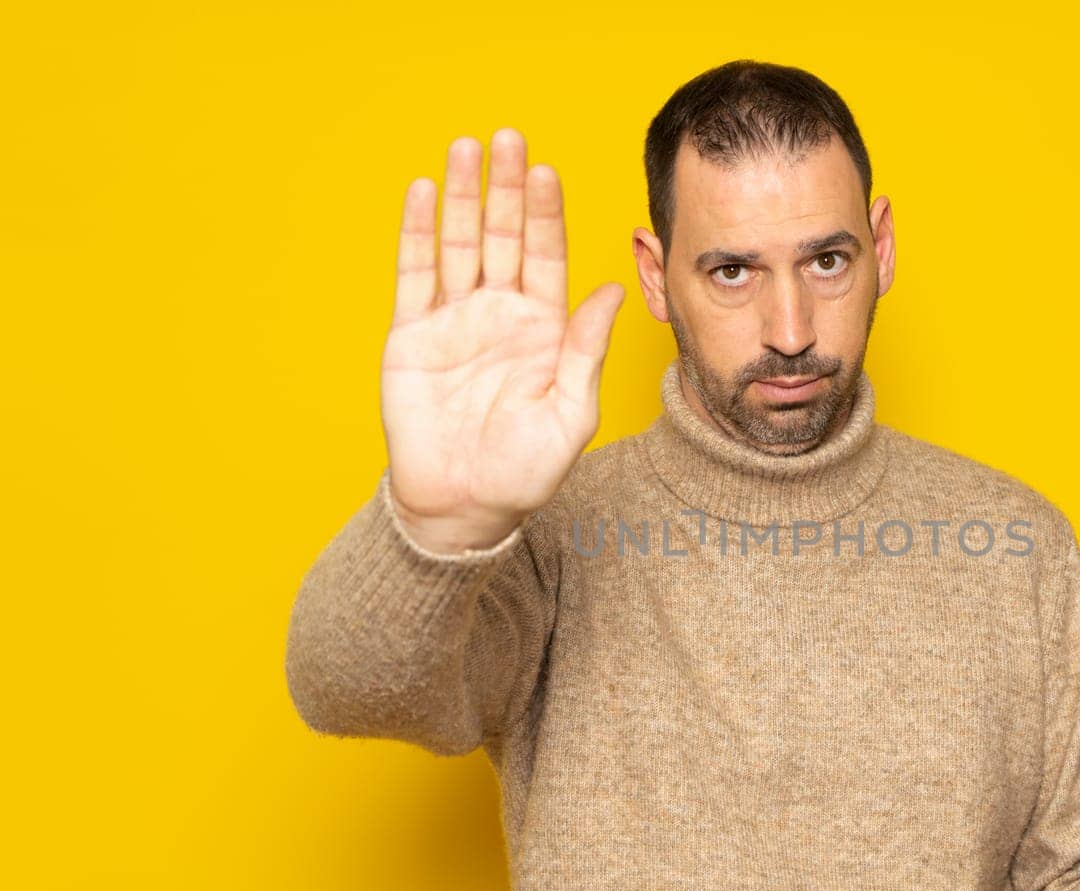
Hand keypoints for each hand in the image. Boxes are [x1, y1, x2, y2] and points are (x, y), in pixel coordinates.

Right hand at [380, 128, 625, 551]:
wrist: (463, 507)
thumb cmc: (524, 471)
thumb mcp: (570, 412)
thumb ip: (585, 349)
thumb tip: (612, 291)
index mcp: (544, 329)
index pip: (546, 256)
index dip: (545, 214)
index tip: (547, 172)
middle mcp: (500, 315)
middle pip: (503, 236)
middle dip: (506, 188)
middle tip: (509, 137)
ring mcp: (454, 321)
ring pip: (460, 244)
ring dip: (463, 196)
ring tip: (467, 148)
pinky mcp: (412, 335)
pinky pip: (416, 274)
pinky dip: (419, 232)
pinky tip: (425, 191)